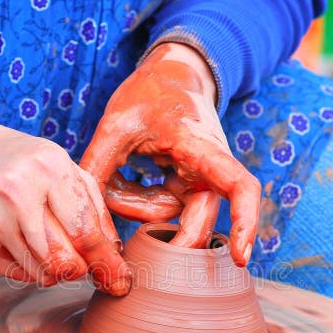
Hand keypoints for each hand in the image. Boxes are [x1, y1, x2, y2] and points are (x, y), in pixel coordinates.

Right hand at [0, 109, 130, 294]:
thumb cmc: (25, 163)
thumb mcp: (65, 169)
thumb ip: (95, 210)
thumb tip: (115, 260)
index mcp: (49, 169)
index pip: (85, 231)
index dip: (106, 262)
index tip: (120, 283)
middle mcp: (17, 192)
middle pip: (64, 260)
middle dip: (80, 269)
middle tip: (80, 262)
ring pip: (42, 273)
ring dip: (56, 271)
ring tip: (50, 246)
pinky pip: (17, 274)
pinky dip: (30, 268)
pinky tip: (24, 243)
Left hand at [80, 42, 259, 265]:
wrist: (170, 74)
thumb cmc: (148, 93)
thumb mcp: (114, 125)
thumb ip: (96, 168)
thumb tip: (87, 222)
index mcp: (202, 147)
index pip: (240, 187)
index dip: (245, 223)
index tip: (241, 258)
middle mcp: (210, 169)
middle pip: (199, 222)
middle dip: (165, 240)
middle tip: (133, 255)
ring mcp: (200, 180)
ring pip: (173, 218)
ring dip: (138, 210)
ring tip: (112, 181)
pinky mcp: (187, 186)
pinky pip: (163, 209)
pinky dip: (139, 204)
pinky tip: (120, 183)